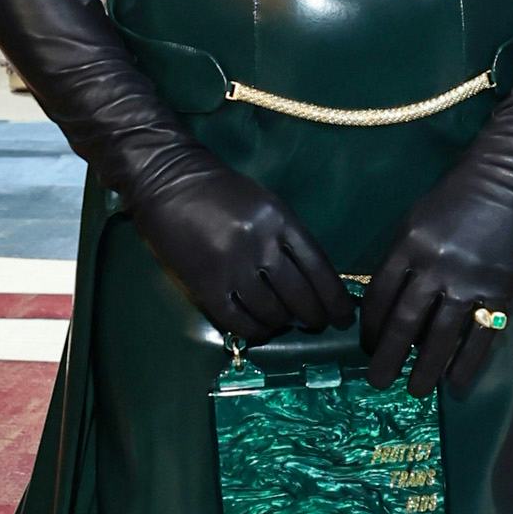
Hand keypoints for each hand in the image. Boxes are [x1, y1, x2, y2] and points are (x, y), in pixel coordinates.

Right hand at [131, 153, 352, 348]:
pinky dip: (254, 330)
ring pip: (271, 311)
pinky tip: (259, 329)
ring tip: (281, 322)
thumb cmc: (222, 192)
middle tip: (314, 324)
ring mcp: (232, 266)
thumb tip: (312, 281)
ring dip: (281, 323)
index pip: (318, 268)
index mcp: (280, 220)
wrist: (169, 183)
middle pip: (299, 295)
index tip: (343, 317)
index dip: (335, 298)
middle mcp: (261, 244)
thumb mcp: (266, 204)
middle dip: (312, 316)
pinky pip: (237, 320)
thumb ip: (288, 238)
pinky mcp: (205, 284)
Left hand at [361, 148, 512, 399]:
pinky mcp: (500, 290)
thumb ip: (402, 259)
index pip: (379, 296)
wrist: (510, 178)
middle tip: (378, 382)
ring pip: (441, 336)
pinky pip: (481, 335)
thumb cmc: (457, 197)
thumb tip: (390, 306)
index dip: (369, 327)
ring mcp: (469, 280)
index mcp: (408, 245)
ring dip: (425, 369)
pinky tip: (456, 384)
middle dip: (387, 358)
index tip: (367, 346)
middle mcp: (435, 265)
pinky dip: (467, 364)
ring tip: (415, 390)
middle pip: (404, 322)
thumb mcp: (416, 219)